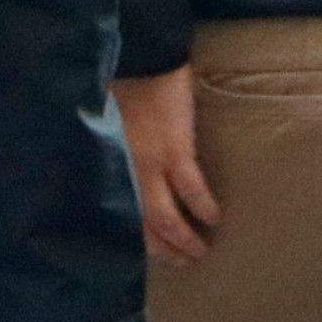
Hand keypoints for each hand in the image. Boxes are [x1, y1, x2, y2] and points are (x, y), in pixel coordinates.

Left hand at [114, 68, 218, 264]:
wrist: (142, 57)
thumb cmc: (123, 85)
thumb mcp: (108, 123)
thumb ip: (115, 149)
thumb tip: (123, 164)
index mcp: (112, 167)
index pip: (121, 215)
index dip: (138, 238)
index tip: (152, 252)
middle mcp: (127, 174)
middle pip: (144, 226)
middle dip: (164, 250)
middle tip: (181, 263)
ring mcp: (152, 165)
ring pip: (166, 218)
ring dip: (184, 240)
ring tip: (200, 252)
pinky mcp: (176, 150)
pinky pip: (191, 191)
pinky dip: (203, 208)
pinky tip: (214, 219)